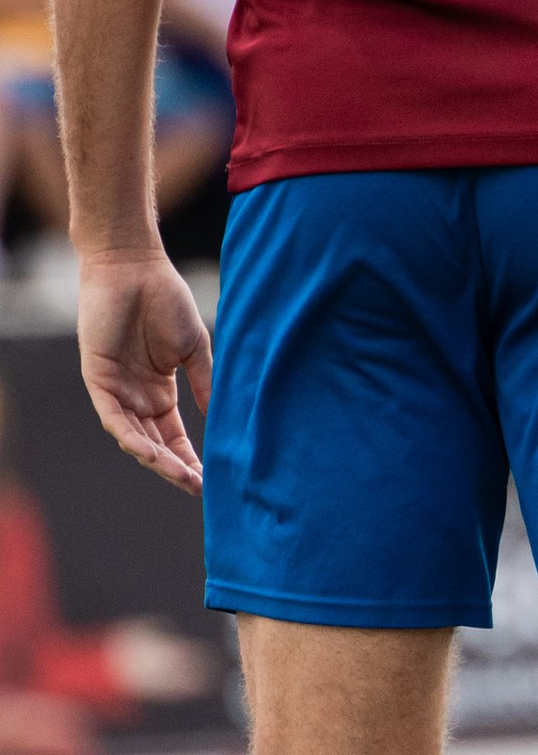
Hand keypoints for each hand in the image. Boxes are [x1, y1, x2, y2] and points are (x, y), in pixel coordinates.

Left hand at [77, 247, 212, 491]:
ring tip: (180, 476)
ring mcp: (116, 390)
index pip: (174, 437)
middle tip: (199, 487)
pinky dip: (129, 436)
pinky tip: (149, 452)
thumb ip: (206, 383)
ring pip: (133, 437)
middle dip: (175, 467)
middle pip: (155, 444)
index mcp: (159, 392)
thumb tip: (222, 420)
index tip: (211, 480)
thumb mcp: (195, 349)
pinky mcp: (98, 379)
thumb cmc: (165, 300)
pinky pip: (112, 417)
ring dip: (155, 459)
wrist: (134, 268)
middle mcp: (136, 397)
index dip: (191, 458)